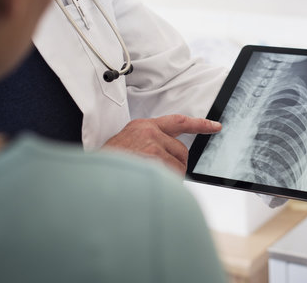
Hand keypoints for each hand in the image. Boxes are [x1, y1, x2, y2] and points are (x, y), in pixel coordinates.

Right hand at [103, 115, 221, 174]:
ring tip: (145, 179)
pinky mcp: (153, 158)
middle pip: (182, 151)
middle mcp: (149, 132)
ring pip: (178, 165)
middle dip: (175, 166)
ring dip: (168, 177)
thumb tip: (170, 158)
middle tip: (155, 174)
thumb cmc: (108, 166)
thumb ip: (148, 146)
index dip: (199, 124)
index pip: (178, 121)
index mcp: (142, 126)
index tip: (215, 126)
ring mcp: (152, 145)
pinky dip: (165, 184)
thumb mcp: (126, 146)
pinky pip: (172, 175)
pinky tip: (147, 184)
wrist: (91, 176)